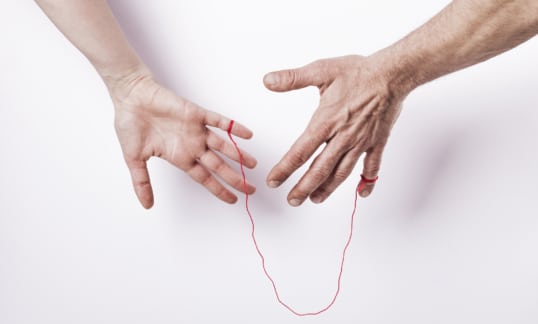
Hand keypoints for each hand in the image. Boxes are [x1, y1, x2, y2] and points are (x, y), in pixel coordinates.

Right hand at [108, 70, 256, 208]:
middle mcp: (192, 146)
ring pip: (223, 146)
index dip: (219, 189)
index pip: (205, 179)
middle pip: (218, 166)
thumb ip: (142, 182)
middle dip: (235, 178)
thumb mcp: (134, 159)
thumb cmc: (130, 125)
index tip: (233, 199)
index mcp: (179, 157)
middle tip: (251, 190)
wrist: (130, 98)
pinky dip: (233, 127)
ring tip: (253, 164)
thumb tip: (147, 206)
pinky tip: (247, 134)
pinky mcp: (196, 114)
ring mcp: (196, 130)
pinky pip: (219, 121)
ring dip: (238, 155)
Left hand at [263, 55, 405, 205]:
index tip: (273, 181)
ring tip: (316, 199)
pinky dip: (368, 182)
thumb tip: (268, 80)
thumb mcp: (322, 70)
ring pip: (342, 172)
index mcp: (326, 122)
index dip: (284, 169)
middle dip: (304, 187)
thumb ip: (292, 78)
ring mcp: (361, 142)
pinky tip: (362, 194)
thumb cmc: (359, 72)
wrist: (393, 74)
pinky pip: (373, 167)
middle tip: (292, 200)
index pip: (300, 151)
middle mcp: (343, 137)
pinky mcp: (377, 142)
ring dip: (328, 188)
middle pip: (320, 169)